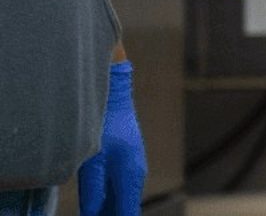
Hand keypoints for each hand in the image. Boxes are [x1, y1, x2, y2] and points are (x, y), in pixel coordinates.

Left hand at [78, 61, 145, 215]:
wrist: (114, 99)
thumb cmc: (102, 128)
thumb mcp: (92, 162)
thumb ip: (92, 192)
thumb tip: (91, 215)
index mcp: (130, 178)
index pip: (127, 214)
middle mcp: (136, 176)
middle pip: (126, 209)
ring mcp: (133, 169)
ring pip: (124, 200)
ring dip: (112, 210)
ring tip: (94, 212)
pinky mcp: (127, 163)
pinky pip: (122, 190)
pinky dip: (111, 200)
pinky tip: (97, 204)